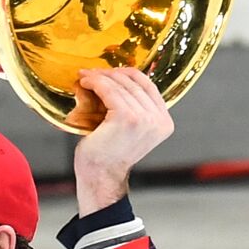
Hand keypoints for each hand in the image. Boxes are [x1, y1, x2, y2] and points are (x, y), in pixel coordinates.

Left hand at [72, 67, 173, 214]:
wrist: (100, 175)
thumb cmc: (107, 154)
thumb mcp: (129, 129)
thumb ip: (133, 108)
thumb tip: (117, 79)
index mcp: (164, 122)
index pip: (148, 86)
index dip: (127, 74)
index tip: (108, 72)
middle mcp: (158, 120)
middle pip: (134, 82)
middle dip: (110, 74)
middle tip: (90, 72)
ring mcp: (144, 119)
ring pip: (120, 85)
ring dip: (99, 77)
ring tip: (84, 77)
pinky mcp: (127, 117)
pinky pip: (109, 91)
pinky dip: (95, 83)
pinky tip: (84, 83)